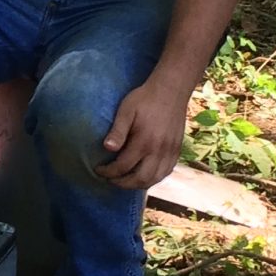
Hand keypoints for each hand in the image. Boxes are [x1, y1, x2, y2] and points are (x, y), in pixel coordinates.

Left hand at [98, 76, 190, 191]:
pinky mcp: (177, 150)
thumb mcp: (126, 110)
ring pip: (155, 179)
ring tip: (124, 180)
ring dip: (138, 184)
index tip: (98, 170)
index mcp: (144, 141)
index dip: (108, 172)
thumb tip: (107, 148)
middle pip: (140, 179)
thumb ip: (118, 130)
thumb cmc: (145, 99)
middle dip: (122, 183)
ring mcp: (170, 152)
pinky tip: (143, 175)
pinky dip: (154, 179)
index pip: (123, 167)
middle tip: (110, 180)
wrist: (171, 90)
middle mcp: (159, 150)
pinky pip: (166, 172)